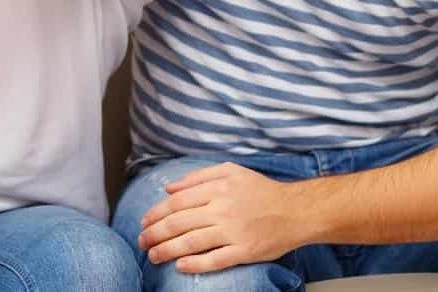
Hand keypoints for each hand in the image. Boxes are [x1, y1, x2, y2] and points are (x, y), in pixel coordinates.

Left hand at [139, 162, 310, 273]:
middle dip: (155, 234)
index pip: (177, 202)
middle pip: (179, 223)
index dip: (156, 213)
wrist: (296, 211)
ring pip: (192, 242)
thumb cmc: (261, 190)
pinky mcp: (245, 252)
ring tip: (153, 255)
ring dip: (168, 250)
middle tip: (142, 241)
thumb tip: (169, 188)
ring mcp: (234, 232)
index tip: (144, 222)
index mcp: (217, 188)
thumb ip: (197, 177)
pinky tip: (181, 266)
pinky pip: (215, 260)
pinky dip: (196, 264)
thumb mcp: (229, 171)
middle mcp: (223, 209)